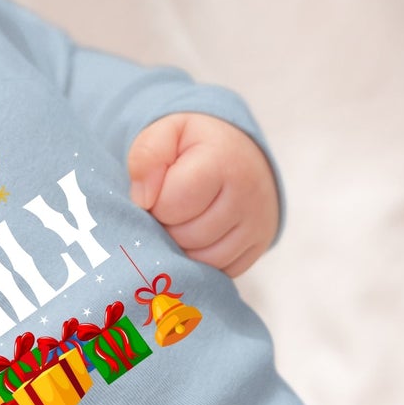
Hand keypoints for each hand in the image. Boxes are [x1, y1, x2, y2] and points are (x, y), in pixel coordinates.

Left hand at [126, 113, 279, 277]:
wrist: (238, 154)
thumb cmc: (195, 146)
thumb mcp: (166, 133)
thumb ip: (147, 156)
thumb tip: (143, 199)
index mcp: (223, 161)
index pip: (172, 204)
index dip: (155, 202)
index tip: (160, 188)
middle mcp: (248, 195)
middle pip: (187, 236)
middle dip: (168, 225)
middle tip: (171, 206)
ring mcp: (258, 225)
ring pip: (204, 261)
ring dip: (183, 246)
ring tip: (183, 219)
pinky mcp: (259, 247)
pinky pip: (220, 271)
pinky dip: (202, 260)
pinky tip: (198, 235)